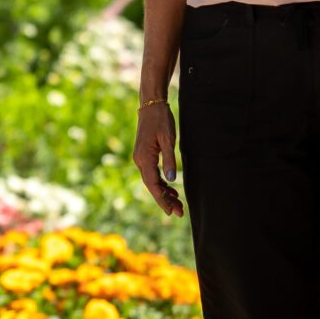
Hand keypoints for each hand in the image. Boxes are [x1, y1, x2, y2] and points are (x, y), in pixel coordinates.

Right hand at [134, 99, 183, 218]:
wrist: (151, 105)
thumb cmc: (161, 120)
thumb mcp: (168, 139)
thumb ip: (169, 160)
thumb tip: (172, 180)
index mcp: (144, 158)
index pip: (153, 184)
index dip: (163, 199)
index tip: (172, 211)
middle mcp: (140, 160)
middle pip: (152, 186)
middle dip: (165, 200)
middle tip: (179, 213)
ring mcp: (141, 158)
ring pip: (152, 182)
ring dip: (164, 193)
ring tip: (178, 204)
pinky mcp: (145, 156)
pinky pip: (152, 174)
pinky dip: (162, 184)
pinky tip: (171, 190)